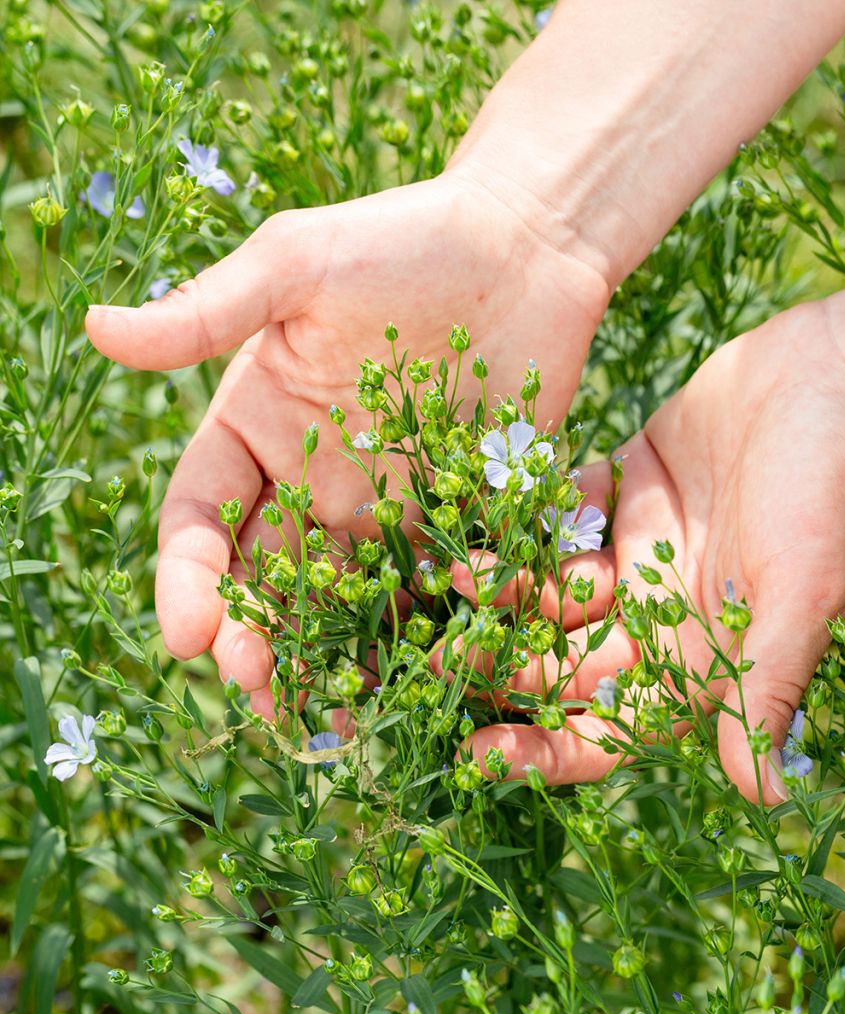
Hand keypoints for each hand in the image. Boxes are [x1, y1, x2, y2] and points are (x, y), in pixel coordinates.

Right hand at [85, 170, 608, 715]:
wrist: (524, 245)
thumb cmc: (403, 238)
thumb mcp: (297, 263)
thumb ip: (209, 311)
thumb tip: (96, 329)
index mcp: (259, 426)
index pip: (204, 515)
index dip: (189, 575)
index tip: (188, 633)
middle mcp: (316, 478)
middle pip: (271, 576)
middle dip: (258, 639)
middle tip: (260, 693)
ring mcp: (390, 503)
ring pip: (349, 599)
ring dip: (337, 659)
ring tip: (334, 720)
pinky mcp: (461, 511)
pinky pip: (439, 583)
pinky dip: (430, 627)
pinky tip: (430, 672)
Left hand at [460, 301, 844, 801]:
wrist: (836, 377)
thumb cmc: (831, 490)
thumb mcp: (802, 592)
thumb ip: (769, 684)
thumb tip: (766, 796)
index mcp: (699, 655)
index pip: (613, 724)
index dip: (548, 748)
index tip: (479, 753)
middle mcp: (660, 612)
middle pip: (563, 660)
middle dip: (502, 663)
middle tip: (431, 659)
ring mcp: (635, 550)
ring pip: (549, 589)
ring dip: (500, 589)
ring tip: (446, 579)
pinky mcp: (619, 488)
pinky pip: (555, 516)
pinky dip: (518, 520)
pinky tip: (470, 515)